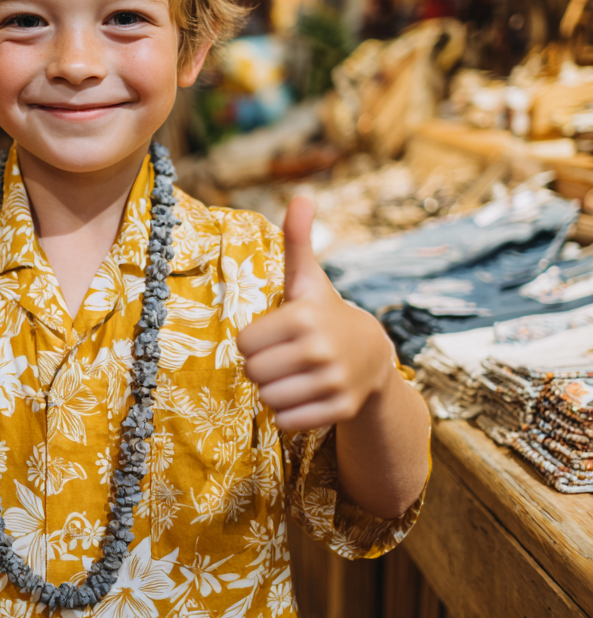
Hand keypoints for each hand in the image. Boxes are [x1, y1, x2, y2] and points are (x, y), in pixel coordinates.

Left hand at [238, 197, 394, 430]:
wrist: (373, 356)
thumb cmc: (325, 312)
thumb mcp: (308, 278)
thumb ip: (298, 240)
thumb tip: (302, 196)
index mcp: (304, 317)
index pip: (244, 344)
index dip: (253, 340)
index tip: (273, 334)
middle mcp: (320, 351)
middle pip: (253, 372)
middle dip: (261, 366)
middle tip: (282, 355)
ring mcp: (332, 383)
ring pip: (268, 398)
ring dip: (274, 389)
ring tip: (294, 374)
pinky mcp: (339, 411)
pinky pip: (286, 421)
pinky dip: (288, 412)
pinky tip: (305, 393)